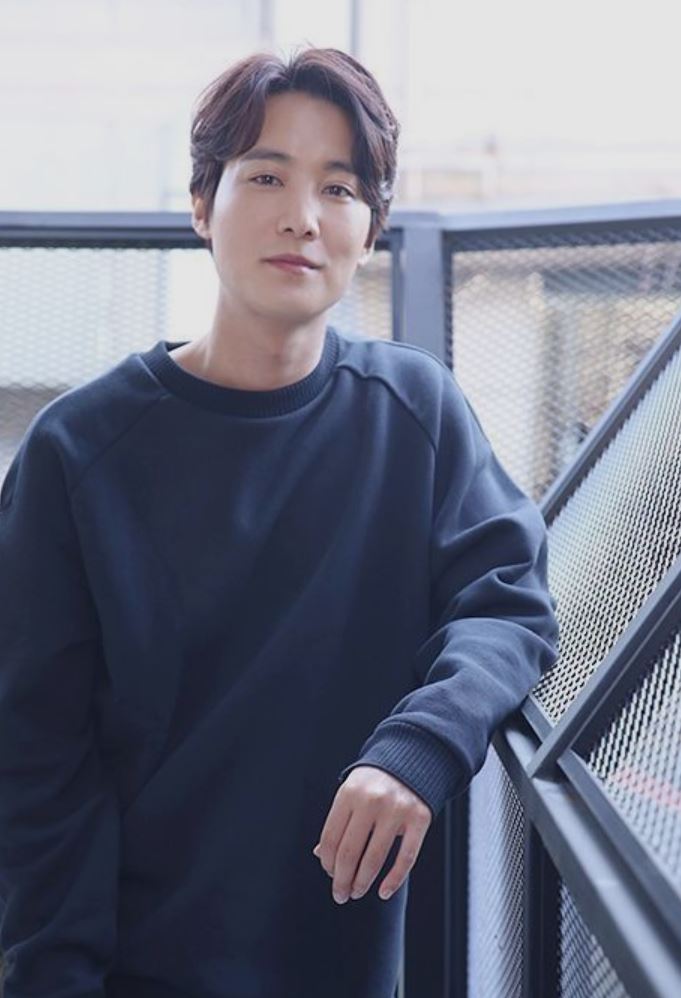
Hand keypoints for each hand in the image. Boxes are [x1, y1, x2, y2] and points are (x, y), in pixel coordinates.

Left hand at [312, 765, 432, 903]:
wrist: (412, 758)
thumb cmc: (375, 781)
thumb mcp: (351, 792)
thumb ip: (338, 820)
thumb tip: (321, 854)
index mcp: (350, 793)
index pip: (330, 838)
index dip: (327, 862)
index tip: (330, 874)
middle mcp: (372, 800)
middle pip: (349, 852)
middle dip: (342, 880)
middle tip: (340, 894)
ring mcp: (397, 809)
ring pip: (375, 858)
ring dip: (362, 883)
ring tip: (356, 892)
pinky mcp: (419, 818)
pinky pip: (406, 857)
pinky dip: (394, 880)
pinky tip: (384, 892)